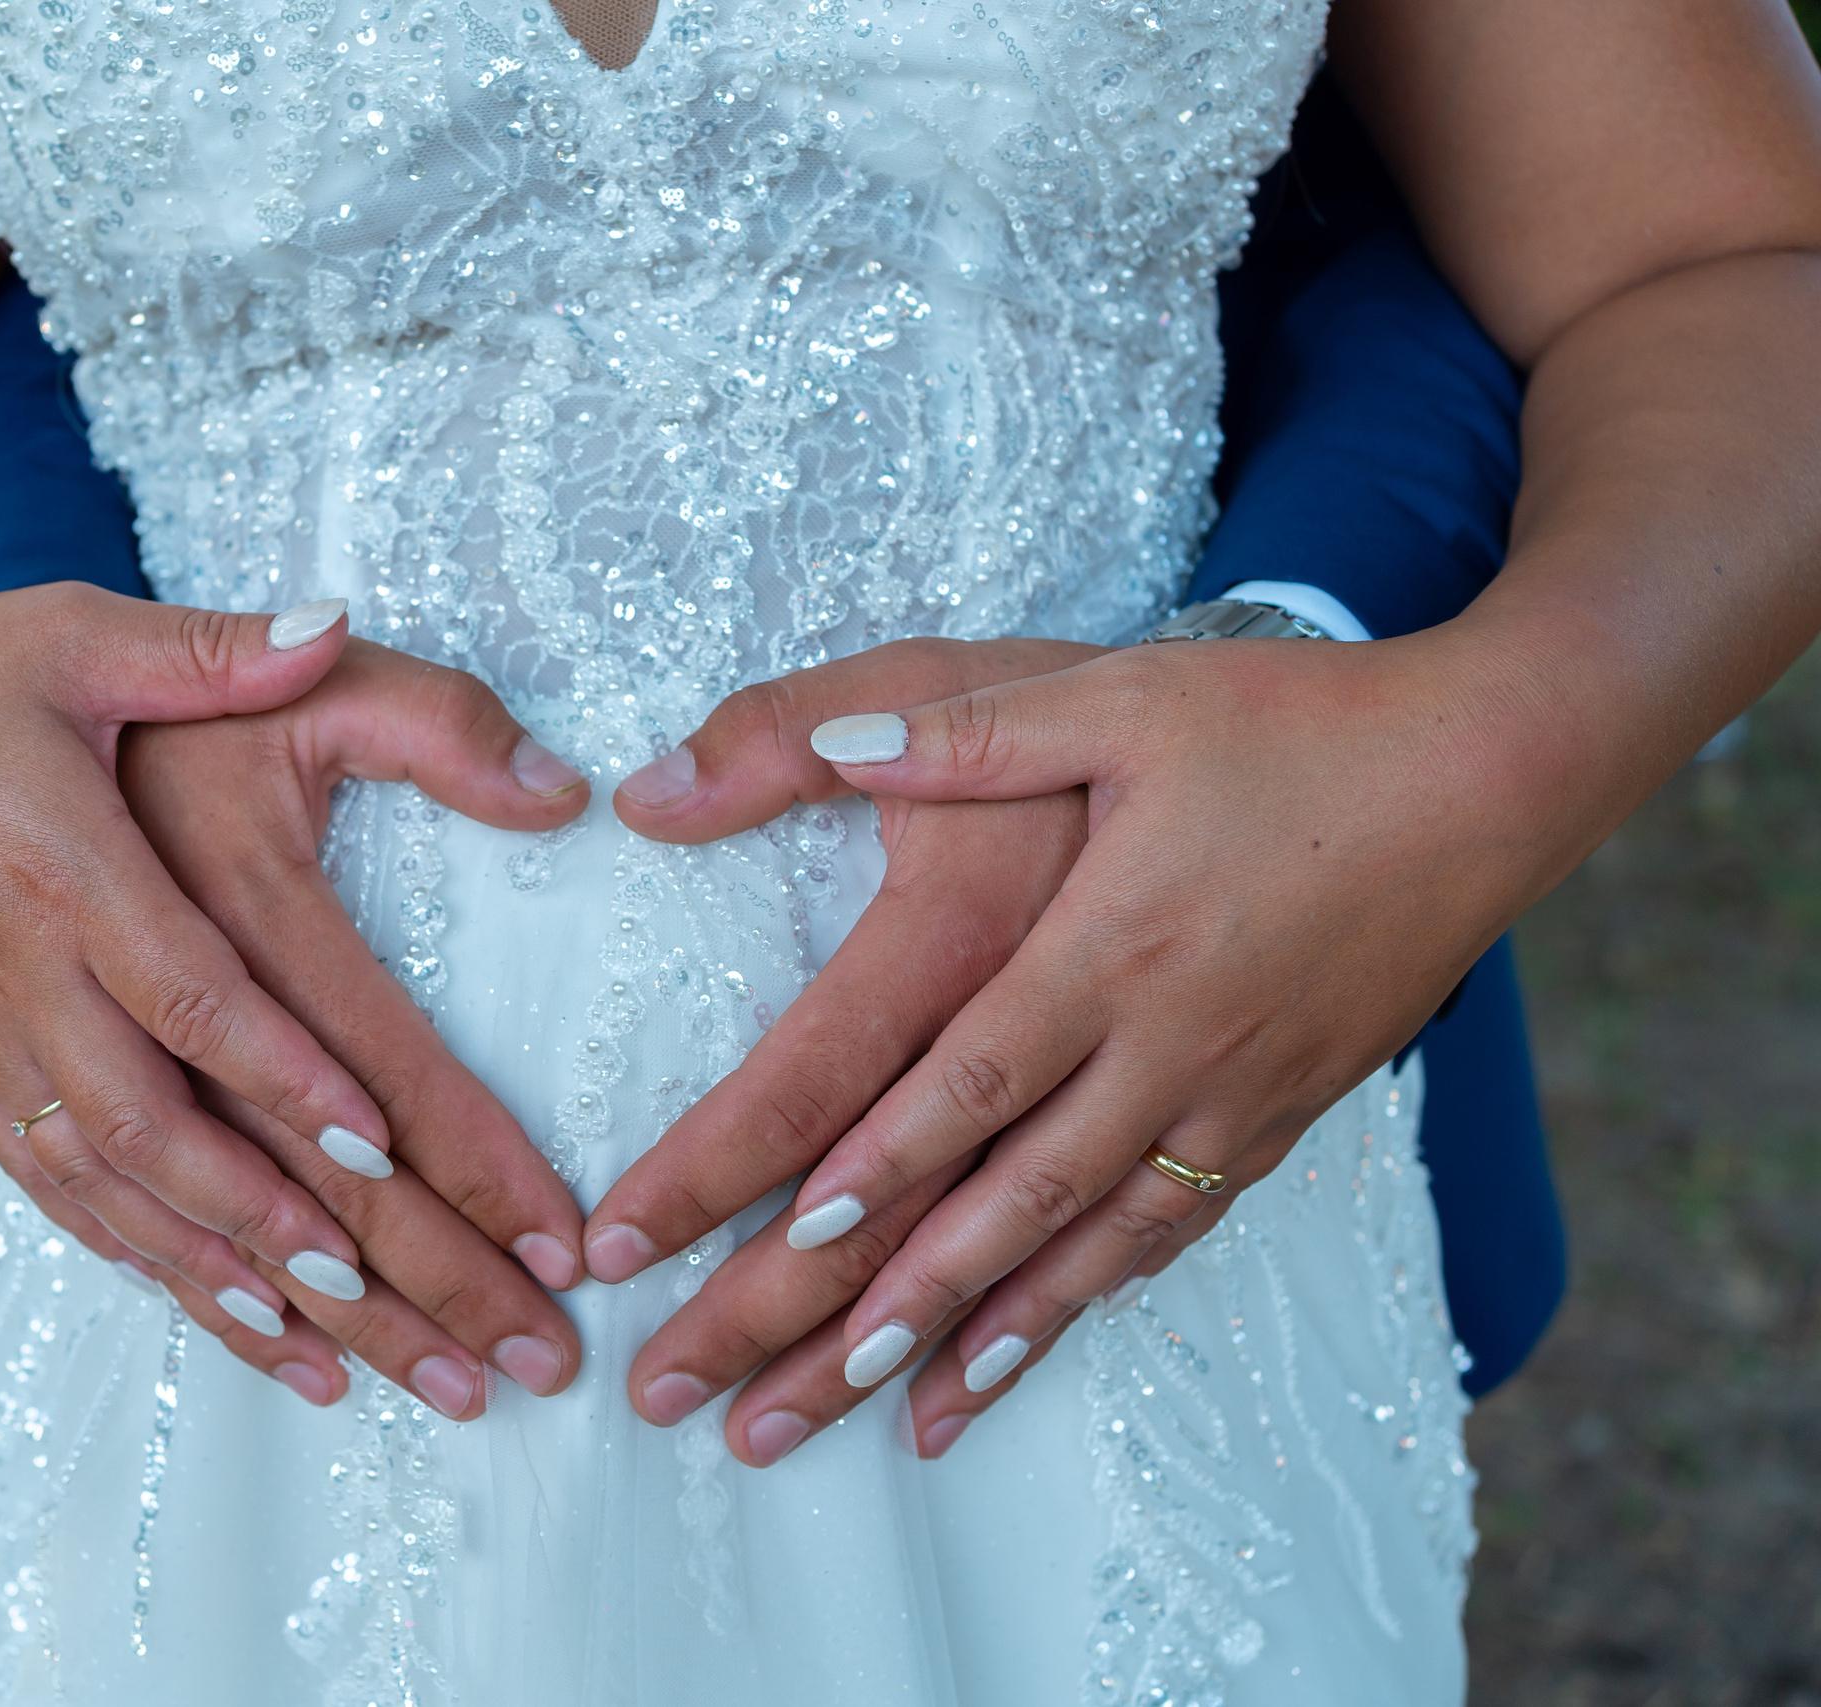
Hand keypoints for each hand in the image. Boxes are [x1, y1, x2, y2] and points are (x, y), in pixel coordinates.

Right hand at [0, 585, 582, 1418]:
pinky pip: (50, 1183)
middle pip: (162, 1132)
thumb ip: (215, 647)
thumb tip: (341, 622)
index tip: (378, 1152)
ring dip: (218, 1276)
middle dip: (286, 1231)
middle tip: (402, 1311)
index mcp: (64, 865)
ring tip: (332, 1357)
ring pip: (107, 1186)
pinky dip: (136, 1256)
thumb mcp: (73, 631)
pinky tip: (214, 1309)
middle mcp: (22, 973)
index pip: (189, 995)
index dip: (281, 1076)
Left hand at [732, 630, 1570, 1450]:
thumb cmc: (1298, 725)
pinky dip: (1092, 1297)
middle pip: (1013, 1197)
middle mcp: (1169, 1043)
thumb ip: (968, 730)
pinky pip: (1173, 1229)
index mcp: (1114, 943)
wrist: (1489, 773)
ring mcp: (1231, 1093)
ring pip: (1090, 1242)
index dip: (877, 1163)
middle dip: (894, 1297)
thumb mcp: (1121, 700)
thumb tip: (832, 737)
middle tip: (802, 1379)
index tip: (787, 1241)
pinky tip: (1029, 1344)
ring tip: (897, 1415)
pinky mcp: (1282, 1113)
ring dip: (988, 1330)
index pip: (970, 1079)